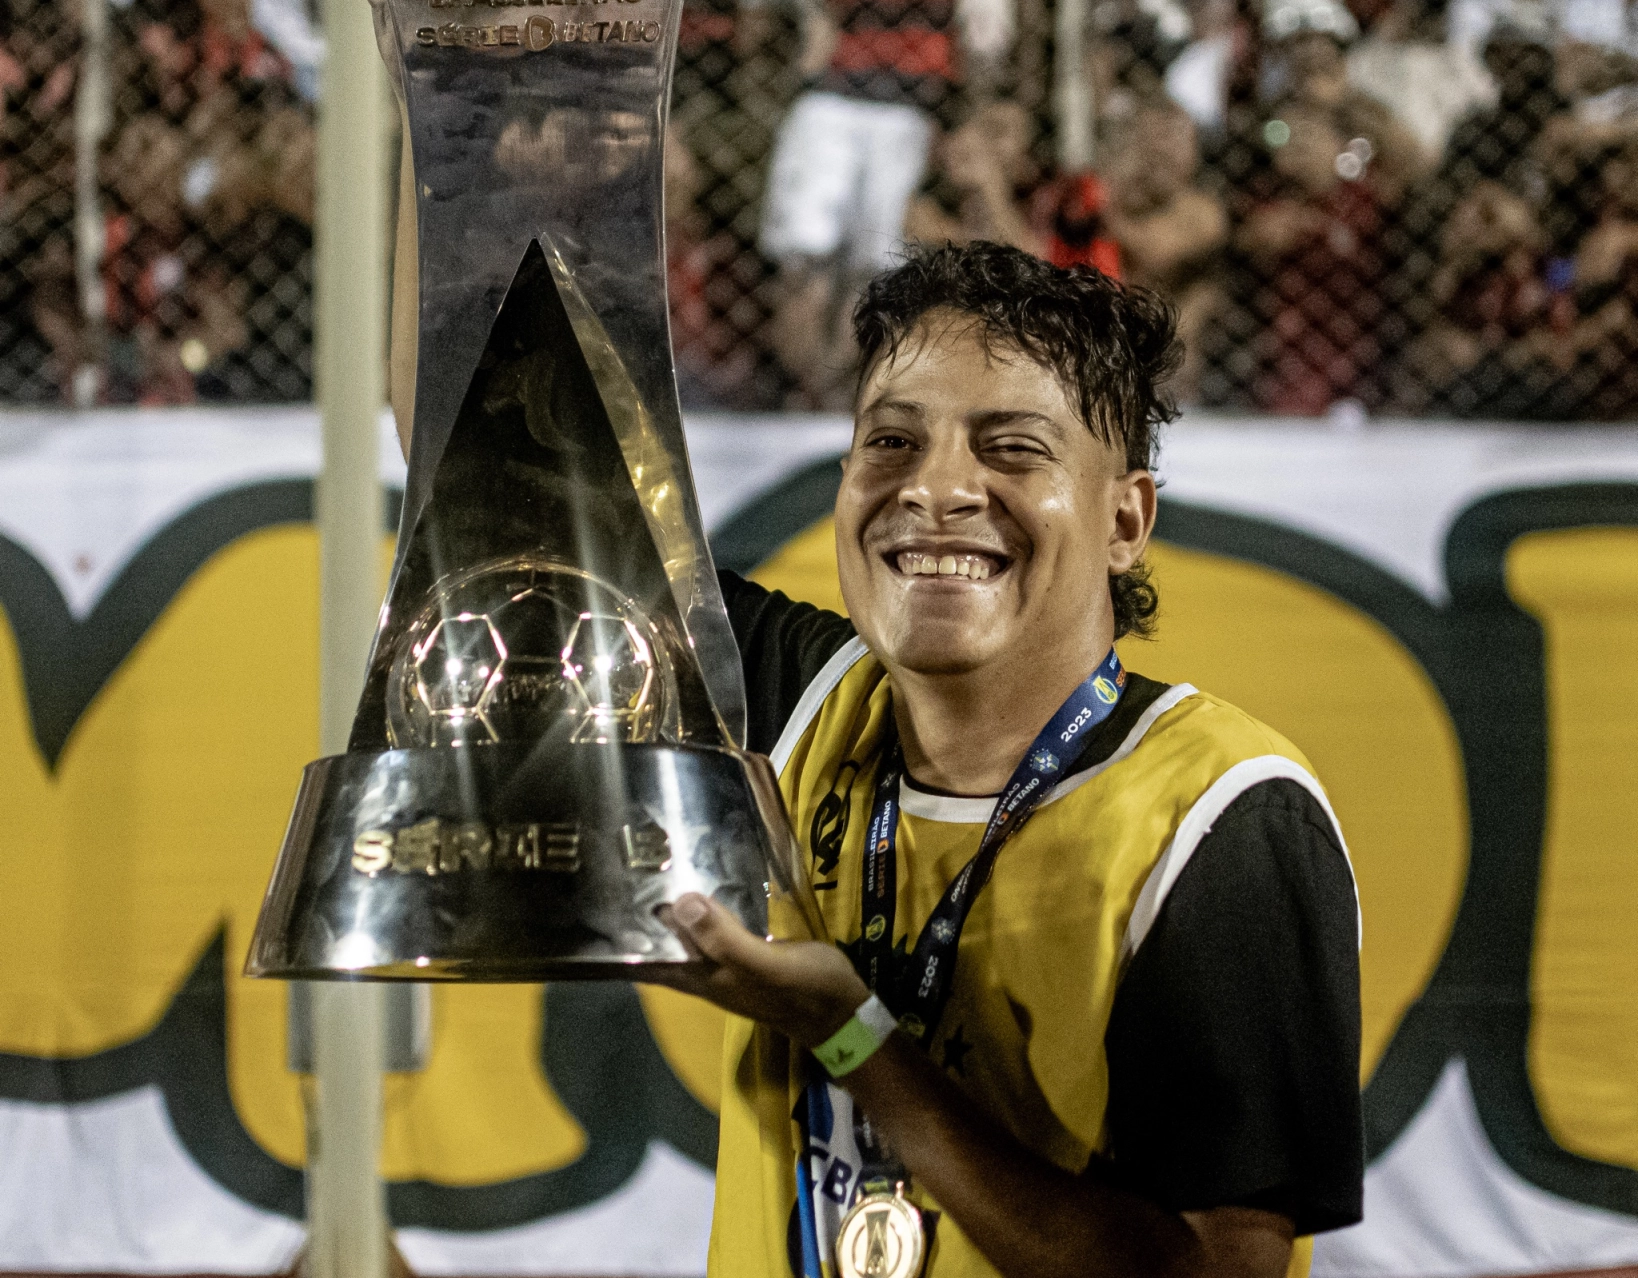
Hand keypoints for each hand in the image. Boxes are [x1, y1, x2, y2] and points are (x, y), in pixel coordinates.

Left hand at [645, 893, 869, 1050]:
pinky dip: (701, 914)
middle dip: (641, 919)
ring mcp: (727, 967)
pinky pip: (712, 933)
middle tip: (626, 871)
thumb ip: (723, 938)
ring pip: (686, 940)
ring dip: (670, 915)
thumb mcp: (764, 964)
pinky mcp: (748, 957)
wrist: (844, 1014)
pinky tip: (704, 892)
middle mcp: (707, 974)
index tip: (602, 898)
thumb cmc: (805, 990)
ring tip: (655, 874)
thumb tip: (680, 903)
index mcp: (703, 977)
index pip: (647, 961)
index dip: (623, 937)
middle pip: (662, 949)